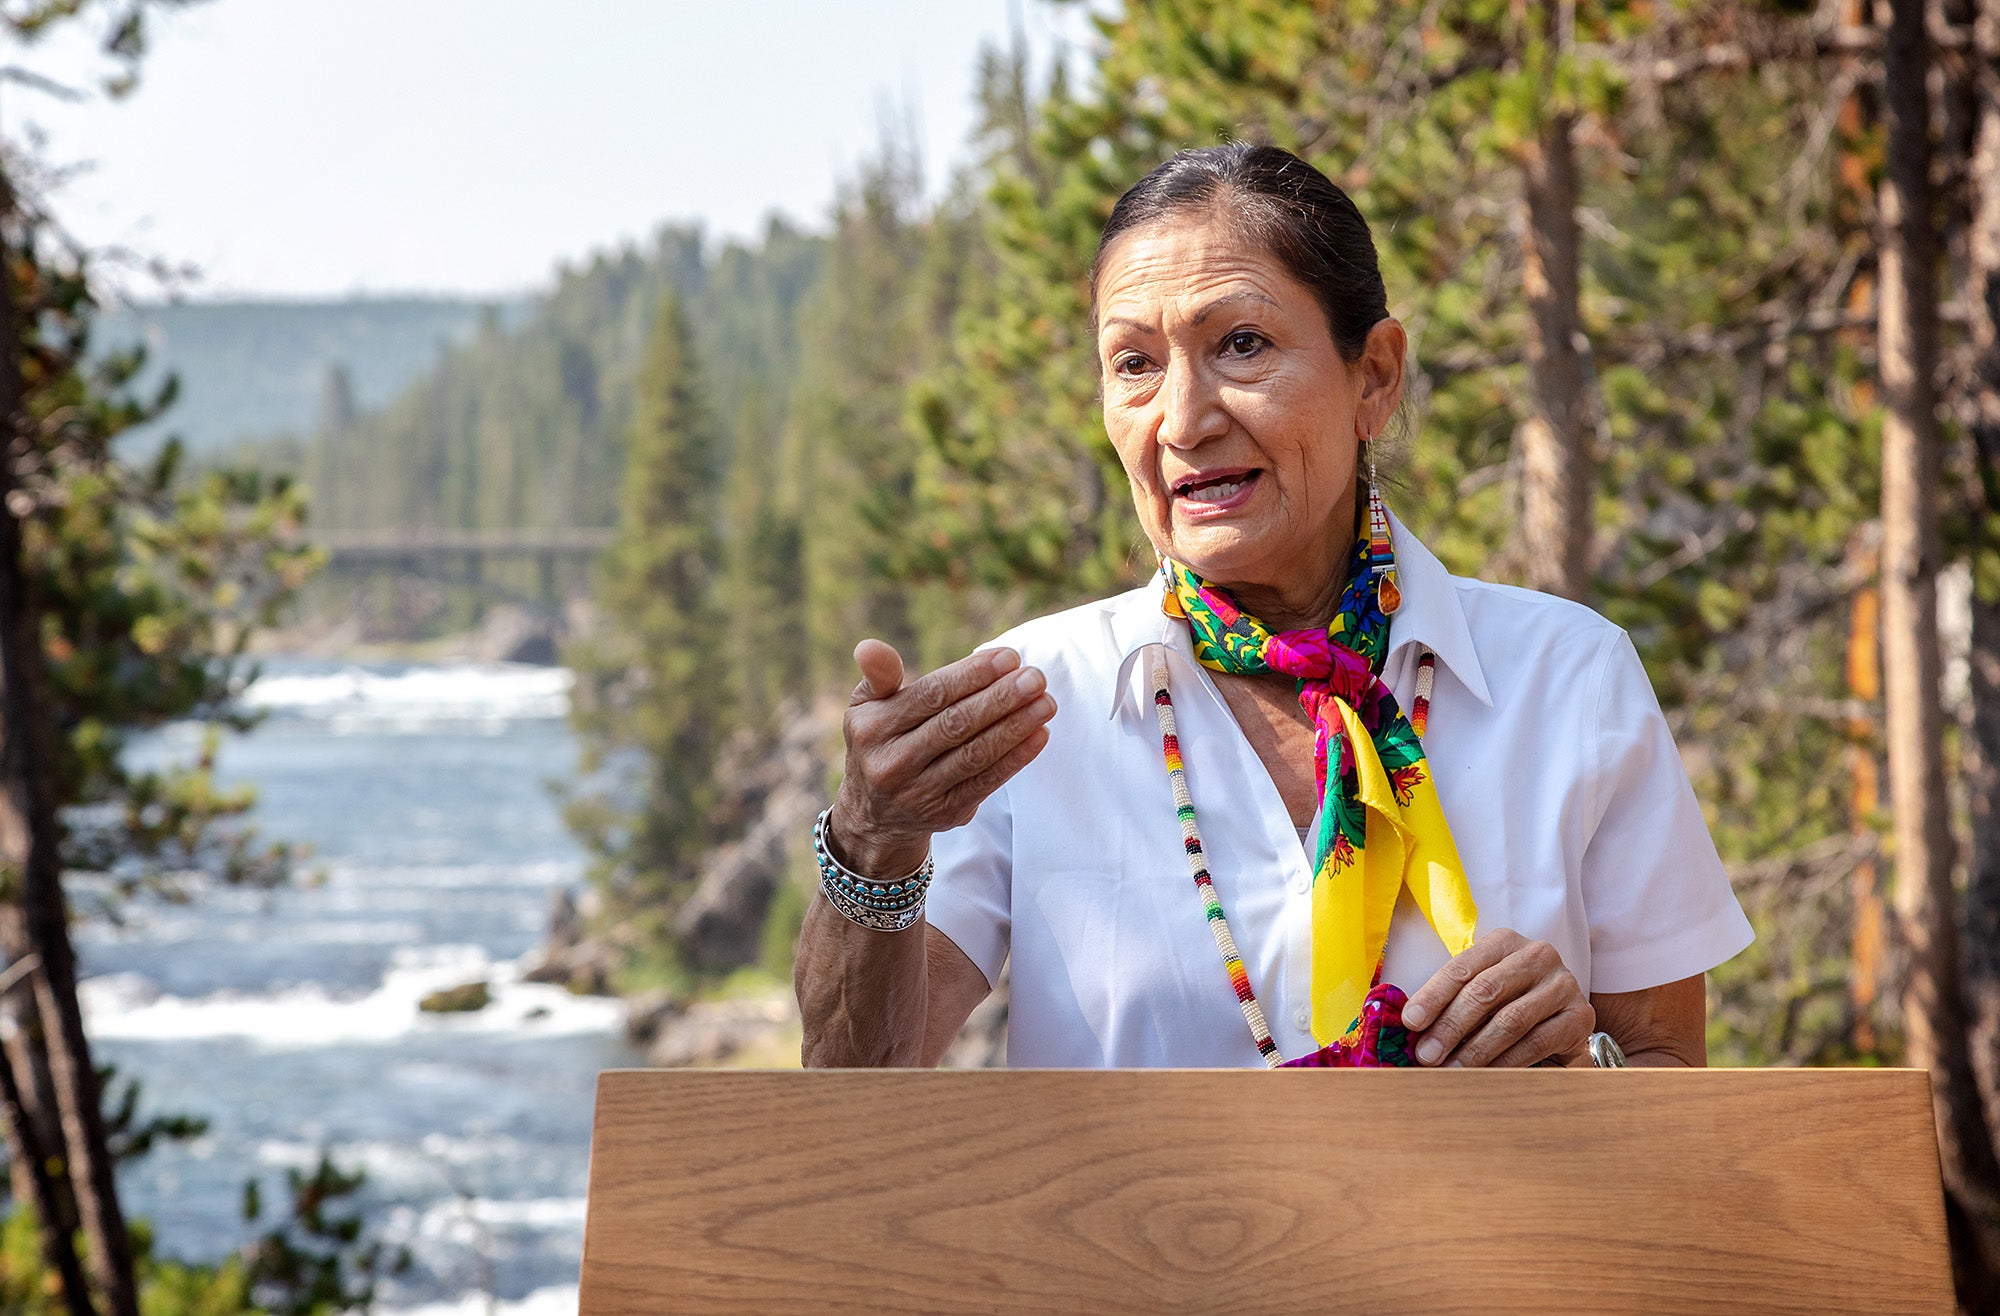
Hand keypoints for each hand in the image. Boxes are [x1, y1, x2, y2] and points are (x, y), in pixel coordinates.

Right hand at [828, 639, 1056, 877]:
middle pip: (956, 725)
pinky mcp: (946, 813)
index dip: (972, 675)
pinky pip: (987, 782)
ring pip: (976, 755)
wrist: (875, 815)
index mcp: (871, 729)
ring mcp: (919, 793)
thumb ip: (879, 674)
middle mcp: (892, 764)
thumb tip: (869, 646)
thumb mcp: (865, 707)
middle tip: (1036, 677)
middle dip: (1001, 699)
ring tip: (1046, 702)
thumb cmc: (880, 741)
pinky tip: (1039, 734)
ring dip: (1016, 727)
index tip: (1009, 657)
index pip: (930, 696)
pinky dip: (1016, 758)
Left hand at [1399, 928, 1593, 1067]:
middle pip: (1485, 992)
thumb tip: (1413, 1028)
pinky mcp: (1579, 1016)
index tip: (1410, 1023)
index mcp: (1504, 942)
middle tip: (1426, 1056)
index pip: (1461, 968)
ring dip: (1475, 1050)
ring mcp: (1562, 984)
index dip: (1433, 996)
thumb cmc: (1510, 1001)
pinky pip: (1535, 1042)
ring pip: (1510, 1020)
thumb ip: (1451, 1001)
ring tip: (1450, 1071)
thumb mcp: (1481, 991)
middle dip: (1450, 1026)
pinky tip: (1484, 1077)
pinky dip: (1505, 1063)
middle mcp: (1537, 955)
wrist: (1563, 1018)